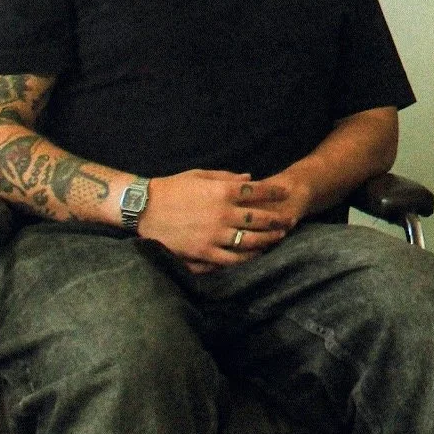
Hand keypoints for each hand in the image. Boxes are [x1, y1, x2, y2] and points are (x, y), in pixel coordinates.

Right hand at [136, 169, 292, 270]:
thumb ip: (227, 177)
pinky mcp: (204, 252)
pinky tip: (254, 255)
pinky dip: (246, 257)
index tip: (285, 193)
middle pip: (259, 218)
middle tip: (289, 220)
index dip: (274, 193)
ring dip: (267, 240)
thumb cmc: (173, 187)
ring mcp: (214, 235)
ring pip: (250, 241)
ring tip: (278, 238)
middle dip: (277, 219)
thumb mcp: (200, 175)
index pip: (257, 192)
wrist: (145, 209)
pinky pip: (231, 258)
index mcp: (222, 191)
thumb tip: (249, 178)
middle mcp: (222, 214)